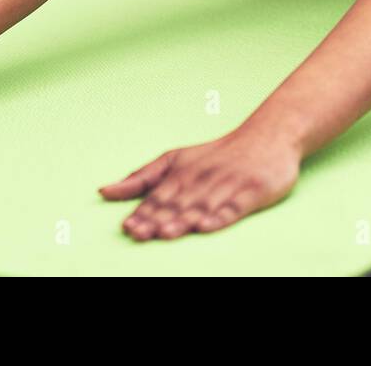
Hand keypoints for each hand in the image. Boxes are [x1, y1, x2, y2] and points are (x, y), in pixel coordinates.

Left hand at [98, 129, 299, 240]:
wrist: (267, 137)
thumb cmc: (216, 155)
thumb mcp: (174, 159)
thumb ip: (140, 178)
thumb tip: (103, 191)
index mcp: (181, 173)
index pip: (158, 197)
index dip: (143, 214)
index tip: (128, 228)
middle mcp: (202, 180)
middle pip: (177, 204)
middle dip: (157, 220)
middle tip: (140, 234)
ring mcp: (227, 186)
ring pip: (202, 207)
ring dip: (183, 221)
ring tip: (166, 233)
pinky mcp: (251, 193)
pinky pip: (234, 208)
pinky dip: (220, 217)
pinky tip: (207, 226)